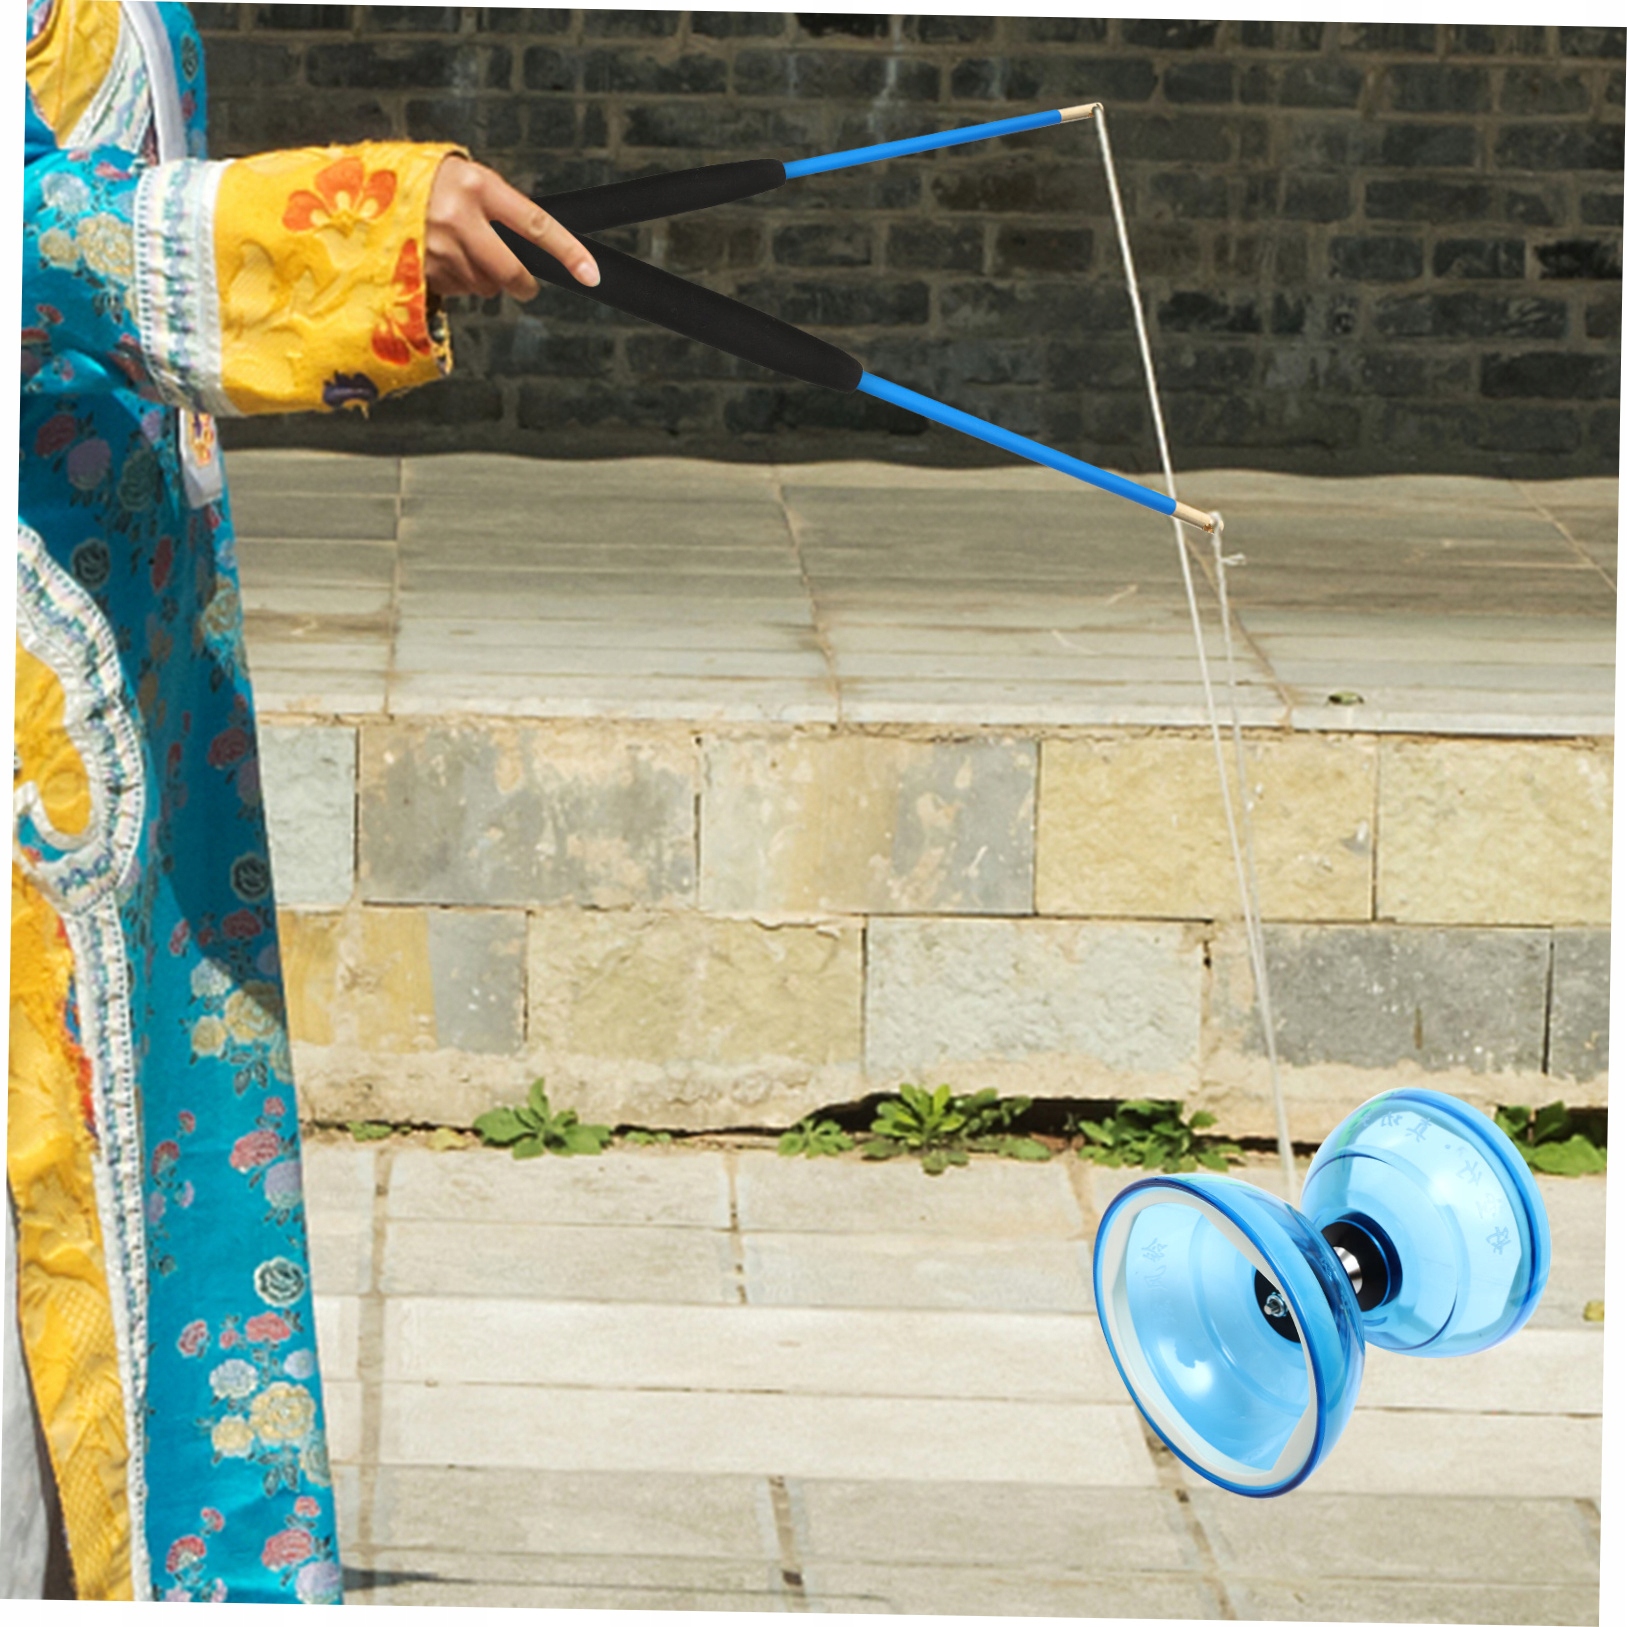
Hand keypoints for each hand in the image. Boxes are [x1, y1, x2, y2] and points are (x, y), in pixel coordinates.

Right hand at [423, 155, 598, 298]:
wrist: (366, 188)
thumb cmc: (427, 181)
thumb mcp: (466, 179)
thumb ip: (499, 209)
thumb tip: (533, 247)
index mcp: (477, 187)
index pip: (536, 225)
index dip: (567, 251)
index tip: (590, 272)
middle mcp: (458, 218)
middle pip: (512, 272)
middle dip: (524, 283)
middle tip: (525, 284)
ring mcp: (437, 248)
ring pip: (484, 285)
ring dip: (482, 278)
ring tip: (461, 250)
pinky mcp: (420, 271)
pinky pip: (457, 290)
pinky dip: (457, 281)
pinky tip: (440, 258)